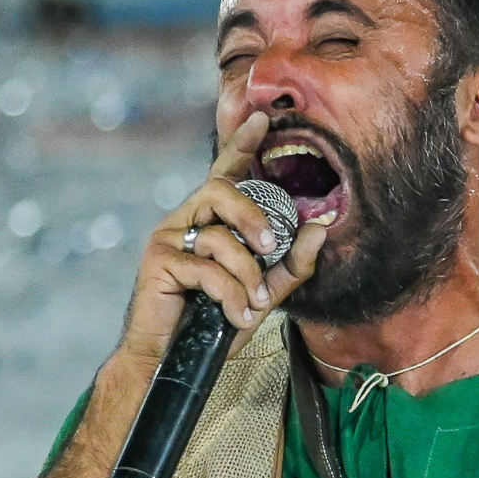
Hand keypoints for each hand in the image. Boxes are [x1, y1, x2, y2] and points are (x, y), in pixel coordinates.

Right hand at [113, 112, 338, 369]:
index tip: (263, 119)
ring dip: (245, 272)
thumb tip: (321, 229)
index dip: (242, 144)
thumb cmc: (214, 321)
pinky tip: (236, 314)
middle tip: (272, 247)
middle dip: (254, 216)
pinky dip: (229, 294)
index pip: (226, 172)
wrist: (174, 358)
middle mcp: (187, 220)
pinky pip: (205, 268)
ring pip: (218, 235)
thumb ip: (293, 266)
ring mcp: (168, 237)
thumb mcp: (262, 293)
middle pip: (221, 190)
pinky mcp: (157, 261)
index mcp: (210, 221)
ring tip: (254, 301)